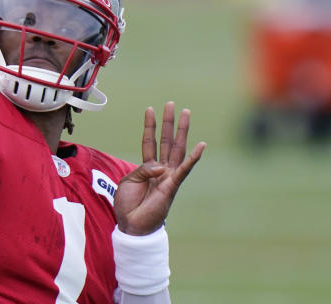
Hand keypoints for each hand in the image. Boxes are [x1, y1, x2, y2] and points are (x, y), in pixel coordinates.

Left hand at [114, 102, 205, 235]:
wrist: (132, 226)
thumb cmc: (129, 205)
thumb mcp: (129, 181)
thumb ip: (142, 169)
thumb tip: (160, 166)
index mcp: (147, 167)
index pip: (149, 141)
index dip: (150, 125)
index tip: (150, 109)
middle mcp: (161, 169)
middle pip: (166, 140)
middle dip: (169, 122)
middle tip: (171, 104)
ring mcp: (168, 176)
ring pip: (177, 149)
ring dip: (182, 131)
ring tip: (186, 112)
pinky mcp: (172, 185)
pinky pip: (184, 169)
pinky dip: (193, 157)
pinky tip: (201, 145)